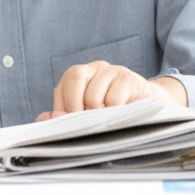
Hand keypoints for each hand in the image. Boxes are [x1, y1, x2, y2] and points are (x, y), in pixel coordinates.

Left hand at [36, 61, 187, 121]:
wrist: (152, 106)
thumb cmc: (115, 111)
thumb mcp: (89, 112)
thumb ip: (66, 114)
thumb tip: (42, 120)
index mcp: (81, 75)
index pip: (62, 86)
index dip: (61, 107)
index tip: (64, 125)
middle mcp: (95, 69)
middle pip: (75, 77)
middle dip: (74, 105)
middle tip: (82, 124)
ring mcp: (113, 71)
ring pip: (93, 93)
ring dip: (96, 113)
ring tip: (104, 121)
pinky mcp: (130, 79)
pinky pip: (114, 98)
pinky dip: (113, 112)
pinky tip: (120, 116)